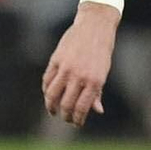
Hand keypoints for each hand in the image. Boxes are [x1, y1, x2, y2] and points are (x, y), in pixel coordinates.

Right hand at [42, 3, 120, 125]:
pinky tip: (49, 95)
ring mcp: (66, 68)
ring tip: (53, 110)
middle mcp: (79, 76)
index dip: (77, 119)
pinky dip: (46, 90)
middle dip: (65, 115)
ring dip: (51, 106)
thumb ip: (97, 92)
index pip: (82, 107)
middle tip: (65, 118)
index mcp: (95, 81)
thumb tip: (97, 110)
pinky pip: (47, 80)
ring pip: (51, 94)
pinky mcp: (56, 60)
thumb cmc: (102, 51)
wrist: (94, 26)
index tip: (76, 123)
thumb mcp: (104, 72)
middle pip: (65, 104)